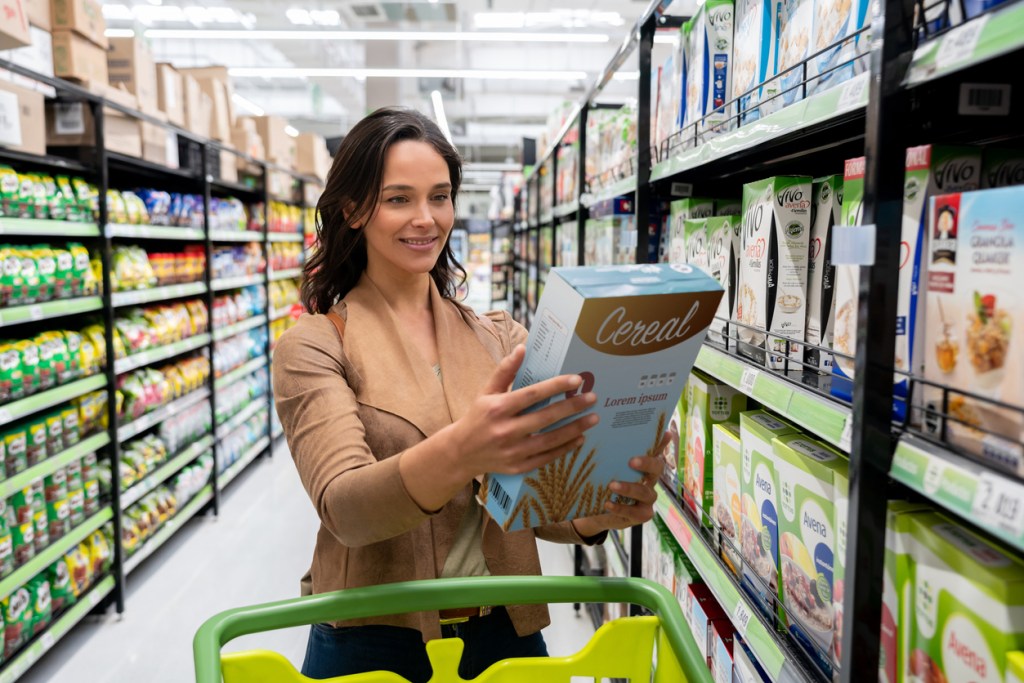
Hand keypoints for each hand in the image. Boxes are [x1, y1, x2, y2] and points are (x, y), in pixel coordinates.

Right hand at [445, 345, 600, 480]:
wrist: (461, 452)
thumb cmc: (478, 417)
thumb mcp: (486, 392)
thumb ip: (505, 371)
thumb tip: (522, 349)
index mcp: (497, 408)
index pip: (532, 394)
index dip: (556, 386)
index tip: (576, 379)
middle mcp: (505, 430)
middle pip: (545, 417)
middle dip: (572, 407)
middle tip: (592, 398)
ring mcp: (512, 451)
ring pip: (550, 439)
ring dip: (575, 429)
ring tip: (593, 418)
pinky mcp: (518, 467)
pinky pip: (547, 457)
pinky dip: (565, 448)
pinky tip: (579, 439)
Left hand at [571, 431, 667, 538]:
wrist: (595, 510)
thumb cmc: (603, 481)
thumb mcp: (605, 466)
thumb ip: (610, 452)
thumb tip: (604, 427)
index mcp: (644, 466)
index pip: (656, 450)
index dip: (662, 443)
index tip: (664, 433)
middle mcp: (650, 480)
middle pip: (656, 469)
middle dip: (646, 464)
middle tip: (631, 461)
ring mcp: (648, 499)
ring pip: (645, 492)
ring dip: (629, 488)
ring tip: (612, 485)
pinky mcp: (641, 515)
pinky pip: (634, 512)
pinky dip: (620, 508)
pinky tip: (607, 503)